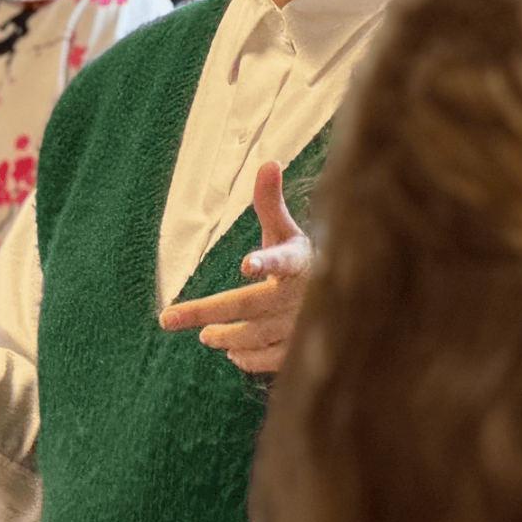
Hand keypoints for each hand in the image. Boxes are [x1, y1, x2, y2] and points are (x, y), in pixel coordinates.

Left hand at [158, 161, 311, 373]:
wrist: (352, 300)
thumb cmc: (308, 258)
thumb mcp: (289, 229)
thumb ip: (270, 201)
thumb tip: (268, 161)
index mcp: (298, 261)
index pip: (282, 259)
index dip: (266, 261)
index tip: (246, 264)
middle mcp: (300, 296)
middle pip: (248, 306)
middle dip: (207, 314)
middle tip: (169, 319)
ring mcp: (303, 326)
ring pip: (256, 336)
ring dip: (226, 337)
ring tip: (205, 337)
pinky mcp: (305, 349)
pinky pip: (273, 360)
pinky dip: (250, 359)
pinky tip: (232, 354)